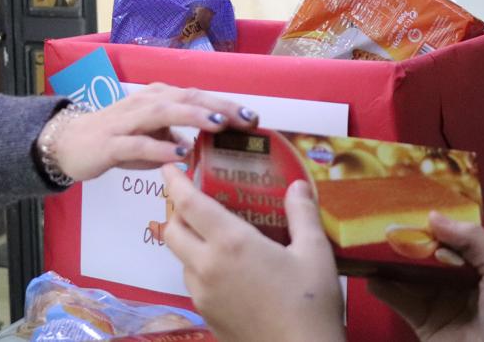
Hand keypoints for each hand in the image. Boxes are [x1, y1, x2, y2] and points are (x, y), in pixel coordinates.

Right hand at [50, 83, 257, 181]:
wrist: (67, 144)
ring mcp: (126, 121)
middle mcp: (144, 103)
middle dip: (219, 106)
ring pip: (164, 112)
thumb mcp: (149, 137)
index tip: (254, 116)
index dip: (226, 104)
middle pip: (186, 98)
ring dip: (193, 116)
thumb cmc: (114, 139)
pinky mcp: (111, 143)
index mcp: (156, 99)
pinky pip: (138, 143)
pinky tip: (181, 153)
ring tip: (219, 124)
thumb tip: (202, 148)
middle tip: (247, 118)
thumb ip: (174, 138)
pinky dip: (161, 147)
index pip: (196, 96)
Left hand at [162, 165, 344, 341]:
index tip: (169, 167)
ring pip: (180, 257)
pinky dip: (199, 267)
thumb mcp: (315, 253)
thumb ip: (302, 214)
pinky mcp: (205, 315)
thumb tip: (298, 185)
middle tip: (195, 200)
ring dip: (189, 241)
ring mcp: (202, 294)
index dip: (174, 181)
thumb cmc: (310, 304)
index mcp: (230, 243)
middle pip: (173, 229)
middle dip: (177, 210)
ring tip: (214, 235)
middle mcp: (206, 265)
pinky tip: (226, 269)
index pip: (188, 203)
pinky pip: (192, 282)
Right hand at [368, 213, 483, 341]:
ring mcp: (437, 301)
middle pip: (428, 253)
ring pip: (408, 274)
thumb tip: (433, 216)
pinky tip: (368, 273)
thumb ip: (475, 239)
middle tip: (384, 218)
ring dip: (389, 259)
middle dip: (408, 237)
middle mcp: (458, 281)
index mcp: (483, 267)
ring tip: (367, 240)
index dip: (438, 221)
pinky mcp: (420, 322)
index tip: (413, 201)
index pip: (457, 237)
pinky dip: (381, 287)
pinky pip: (398, 300)